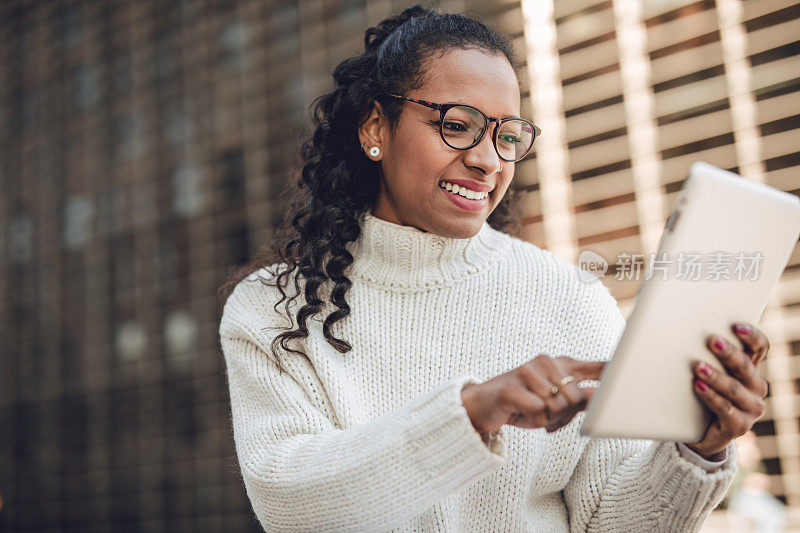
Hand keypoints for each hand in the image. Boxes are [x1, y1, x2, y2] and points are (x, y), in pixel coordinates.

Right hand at [461, 354, 605, 435]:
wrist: (483, 405)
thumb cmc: (524, 403)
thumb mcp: (556, 404)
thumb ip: (582, 399)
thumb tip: (603, 398)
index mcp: (561, 364)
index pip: (597, 366)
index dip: (616, 371)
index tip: (637, 368)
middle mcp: (546, 362)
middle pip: (577, 396)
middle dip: (565, 414)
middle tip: (548, 415)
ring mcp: (527, 372)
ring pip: (558, 405)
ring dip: (547, 418)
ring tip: (532, 412)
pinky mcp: (512, 387)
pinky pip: (539, 411)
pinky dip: (534, 420)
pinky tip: (521, 413)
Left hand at [683, 322, 769, 459]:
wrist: (701, 431)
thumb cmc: (702, 393)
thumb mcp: (708, 372)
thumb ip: (705, 354)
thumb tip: (682, 328)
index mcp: (750, 369)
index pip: (760, 348)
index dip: (751, 336)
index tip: (735, 326)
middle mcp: (756, 387)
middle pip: (746, 366)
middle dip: (728, 353)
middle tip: (712, 340)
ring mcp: (751, 408)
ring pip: (735, 388)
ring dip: (716, 376)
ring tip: (698, 366)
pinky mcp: (740, 426)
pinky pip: (725, 408)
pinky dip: (710, 396)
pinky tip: (698, 386)